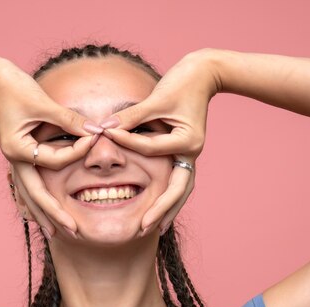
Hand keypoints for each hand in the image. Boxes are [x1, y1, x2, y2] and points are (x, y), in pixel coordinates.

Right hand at [0, 57, 101, 235]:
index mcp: (18, 150)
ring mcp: (14, 159)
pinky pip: (27, 183)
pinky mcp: (18, 155)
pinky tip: (41, 213)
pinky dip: (34, 200)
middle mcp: (15, 159)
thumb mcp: (43, 103)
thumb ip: (69, 120)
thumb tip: (96, 131)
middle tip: (74, 232)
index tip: (96, 141)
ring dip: (43, 213)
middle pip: (35, 195)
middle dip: (54, 214)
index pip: (54, 161)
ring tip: (56, 233)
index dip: (77, 152)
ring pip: (29, 194)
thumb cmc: (15, 88)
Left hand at [101, 49, 219, 233]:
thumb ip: (132, 116)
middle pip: (177, 189)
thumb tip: (105, 128)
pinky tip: (158, 210)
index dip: (127, 143)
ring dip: (167, 210)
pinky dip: (168, 196)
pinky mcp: (185, 153)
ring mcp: (191, 155)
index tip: (106, 142)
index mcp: (187, 140)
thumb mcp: (157, 98)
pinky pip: (177, 180)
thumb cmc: (182, 82)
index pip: (151, 149)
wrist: (205, 73)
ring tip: (152, 229)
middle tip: (142, 227)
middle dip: (160, 209)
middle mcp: (192, 152)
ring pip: (180, 190)